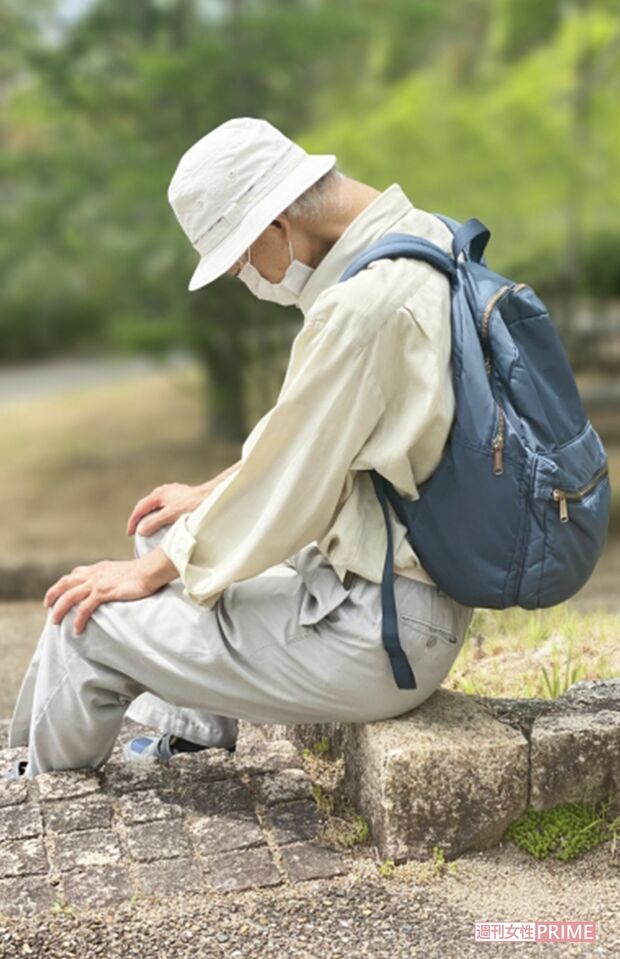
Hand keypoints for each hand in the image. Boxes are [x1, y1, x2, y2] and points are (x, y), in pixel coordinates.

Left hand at [43, 548, 178, 634]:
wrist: (151, 571)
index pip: (75, 574)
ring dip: (59, 610)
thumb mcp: (122, 572)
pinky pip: (84, 608)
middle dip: (53, 594)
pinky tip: (76, 629)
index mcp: (98, 568)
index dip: (64, 583)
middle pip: (65, 583)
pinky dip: (78, 619)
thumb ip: (113, 577)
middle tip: (47, 606)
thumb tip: (113, 586)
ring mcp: (97, 583)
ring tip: (54, 622)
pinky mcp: (103, 592)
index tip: (59, 592)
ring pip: (69, 596)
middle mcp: (94, 574)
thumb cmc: (142, 573)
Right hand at [126, 482, 212, 536]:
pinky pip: (166, 507)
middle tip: (136, 532)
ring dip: (151, 517)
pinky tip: (166, 523)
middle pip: (147, 506)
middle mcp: (164, 491)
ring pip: (157, 507)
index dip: (133, 521)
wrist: (212, 496)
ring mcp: (173, 493)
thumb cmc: (193, 505)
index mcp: (159, 494)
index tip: (129, 533)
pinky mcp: (181, 497)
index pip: (140, 508)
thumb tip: (141, 530)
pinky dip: (161, 516)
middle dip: (140, 518)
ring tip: (149, 529)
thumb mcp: (171, 516)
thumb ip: (154, 522)